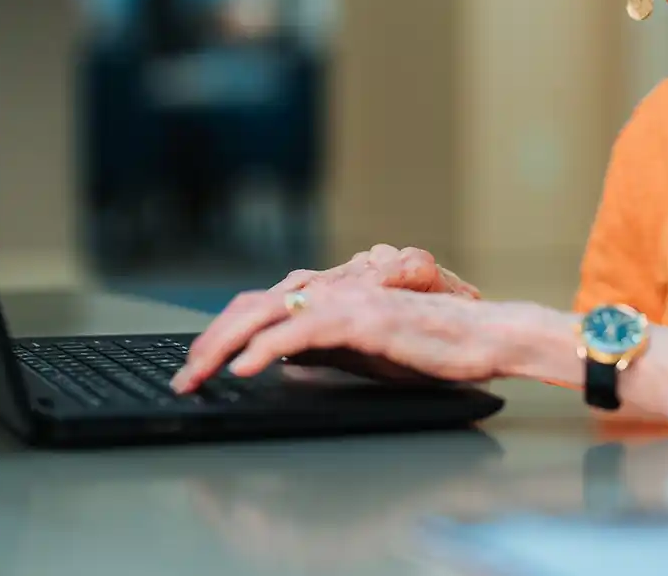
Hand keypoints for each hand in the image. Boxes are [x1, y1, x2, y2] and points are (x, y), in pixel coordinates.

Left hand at [177, 285, 542, 391]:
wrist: (485, 338)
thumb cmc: (433, 346)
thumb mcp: (363, 351)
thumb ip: (321, 348)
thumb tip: (281, 360)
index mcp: (329, 296)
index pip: (259, 309)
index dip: (220, 335)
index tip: (194, 369)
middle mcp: (332, 289)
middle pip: (251, 307)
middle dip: (207, 343)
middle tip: (182, 378)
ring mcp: (347, 300)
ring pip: (267, 315)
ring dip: (223, 347)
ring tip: (196, 376)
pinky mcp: (365, 318)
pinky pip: (303, 331)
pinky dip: (267, 349)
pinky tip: (244, 369)